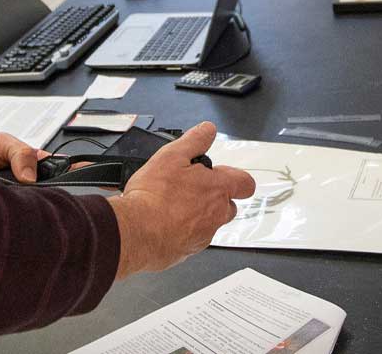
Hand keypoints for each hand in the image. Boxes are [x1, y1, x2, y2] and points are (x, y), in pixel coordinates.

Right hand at [108, 122, 256, 277]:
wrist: (136, 232)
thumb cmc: (154, 196)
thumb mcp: (172, 155)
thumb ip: (194, 141)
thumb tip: (208, 130)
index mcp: (218, 189)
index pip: (245, 184)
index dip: (237, 178)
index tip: (225, 176)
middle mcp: (216, 214)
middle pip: (228, 205)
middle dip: (215, 197)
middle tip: (191, 189)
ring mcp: (204, 235)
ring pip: (210, 223)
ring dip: (198, 214)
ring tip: (172, 205)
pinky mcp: (189, 251)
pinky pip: (193, 238)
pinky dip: (183, 231)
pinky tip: (164, 222)